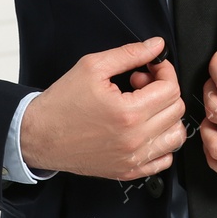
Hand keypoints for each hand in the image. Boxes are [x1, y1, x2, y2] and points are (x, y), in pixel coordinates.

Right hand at [19, 36, 187, 181]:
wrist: (40, 135)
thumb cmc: (62, 103)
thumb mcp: (93, 67)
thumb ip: (130, 54)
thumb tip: (156, 46)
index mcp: (128, 113)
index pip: (170, 89)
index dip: (163, 71)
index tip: (150, 68)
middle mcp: (135, 140)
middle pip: (176, 110)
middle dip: (162, 90)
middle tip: (140, 84)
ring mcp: (133, 159)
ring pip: (176, 136)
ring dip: (165, 116)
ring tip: (143, 106)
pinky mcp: (128, 171)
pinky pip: (164, 160)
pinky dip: (160, 142)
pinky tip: (144, 128)